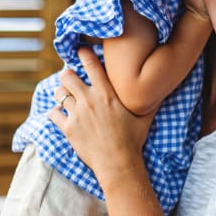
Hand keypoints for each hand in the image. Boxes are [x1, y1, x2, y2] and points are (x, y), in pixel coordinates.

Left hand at [48, 47, 152, 181]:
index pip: (90, 64)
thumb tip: (162, 86)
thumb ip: (150, 99)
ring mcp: (77, 114)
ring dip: (62, 93)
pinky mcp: (68, 129)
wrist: (119, 164)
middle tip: (71, 78)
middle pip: (67, 76)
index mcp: (106, 93)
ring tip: (66, 96)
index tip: (80, 51)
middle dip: (68, 74)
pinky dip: (56, 113)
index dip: (83, 53)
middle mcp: (89, 100)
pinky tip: (61, 115)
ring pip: (59, 93)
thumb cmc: (134, 139)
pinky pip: (53, 114)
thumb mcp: (144, 116)